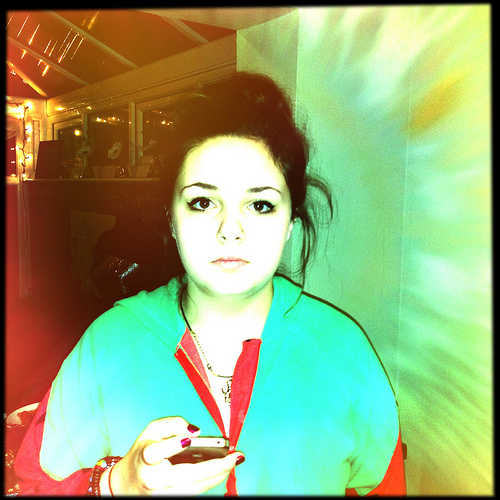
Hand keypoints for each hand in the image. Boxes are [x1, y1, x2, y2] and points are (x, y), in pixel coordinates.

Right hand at [105, 416, 243, 494]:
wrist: (127, 483)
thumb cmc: (144, 451)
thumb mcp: (152, 430)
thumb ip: (172, 424)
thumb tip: (195, 431)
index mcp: (144, 458)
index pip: (156, 453)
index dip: (172, 446)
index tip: (189, 439)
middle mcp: (152, 479)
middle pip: (186, 476)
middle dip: (214, 466)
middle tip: (236, 456)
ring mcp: (162, 494)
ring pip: (194, 488)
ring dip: (218, 476)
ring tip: (235, 461)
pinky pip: (194, 492)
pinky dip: (211, 481)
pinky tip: (225, 470)